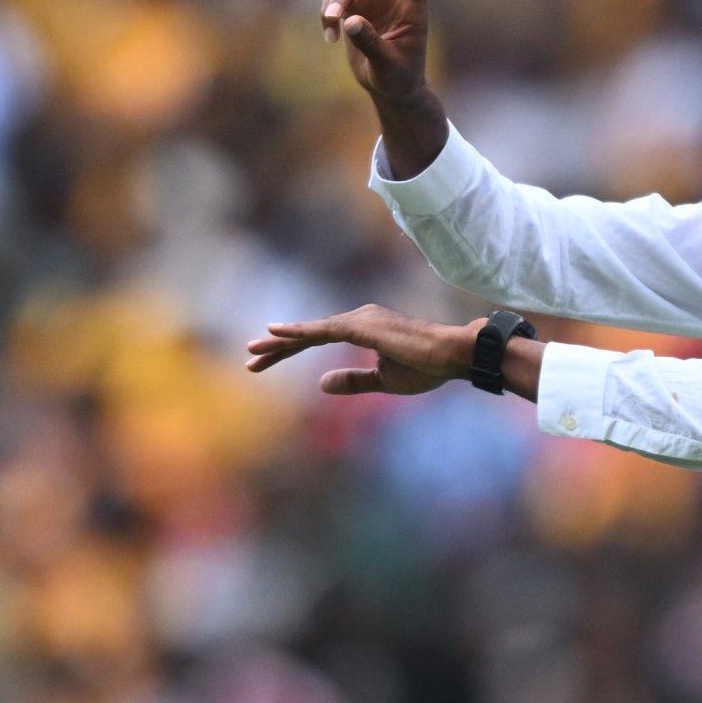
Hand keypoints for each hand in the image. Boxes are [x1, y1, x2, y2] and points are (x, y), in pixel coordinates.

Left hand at [246, 305, 472, 395]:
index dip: (288, 352)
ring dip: (279, 344)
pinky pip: (322, 330)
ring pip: (310, 332)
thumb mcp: (382, 381)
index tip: (263, 363)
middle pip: (307, 334)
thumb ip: (352, 381)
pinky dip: (297, 332)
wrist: (453, 356)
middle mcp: (358, 318)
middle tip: (248, 360)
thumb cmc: (426, 367)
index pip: (316, 339)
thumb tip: (320, 384)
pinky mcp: (362, 326)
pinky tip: (274, 334)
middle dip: (276, 349)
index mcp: (363, 328)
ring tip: (252, 353)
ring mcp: (359, 319)